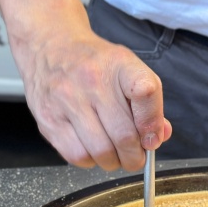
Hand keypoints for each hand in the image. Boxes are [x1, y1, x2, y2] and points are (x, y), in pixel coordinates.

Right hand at [16, 27, 171, 171]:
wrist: (49, 45)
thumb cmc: (94, 63)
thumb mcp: (128, 69)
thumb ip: (149, 103)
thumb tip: (159, 136)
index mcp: (120, 65)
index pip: (145, 91)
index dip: (152, 122)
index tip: (152, 138)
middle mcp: (92, 80)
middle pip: (125, 135)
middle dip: (135, 157)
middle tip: (135, 157)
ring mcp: (67, 100)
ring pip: (101, 152)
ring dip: (113, 161)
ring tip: (113, 153)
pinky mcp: (48, 118)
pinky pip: (78, 156)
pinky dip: (91, 161)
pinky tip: (92, 148)